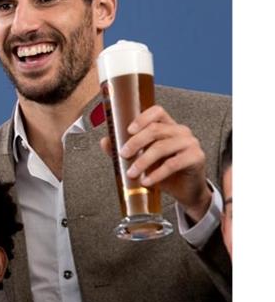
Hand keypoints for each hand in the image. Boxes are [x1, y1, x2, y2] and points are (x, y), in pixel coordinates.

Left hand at [99, 105, 211, 222]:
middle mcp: (180, 130)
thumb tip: (105, 141)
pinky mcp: (196, 157)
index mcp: (168, 125)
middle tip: (123, 155)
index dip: (142, 118)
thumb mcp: (143, 159)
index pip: (156, 112)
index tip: (128, 130)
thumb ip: (126, 149)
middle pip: (155, 129)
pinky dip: (156, 174)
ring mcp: (190, 143)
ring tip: (131, 173)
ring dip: (143, 161)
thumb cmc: (165, 172)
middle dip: (135, 142)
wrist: (185, 190)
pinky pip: (173, 164)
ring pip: (161, 147)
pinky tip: (146, 181)